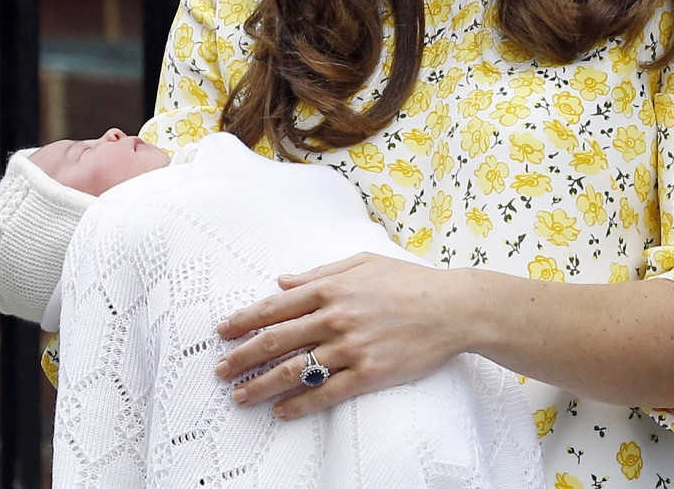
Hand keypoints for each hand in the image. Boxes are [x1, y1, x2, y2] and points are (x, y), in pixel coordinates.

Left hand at [214, 252, 482, 419]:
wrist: (453, 308)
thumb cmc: (410, 281)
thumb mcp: (364, 263)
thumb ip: (320, 271)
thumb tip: (282, 281)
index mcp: (332, 288)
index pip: (276, 306)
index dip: (245, 320)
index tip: (223, 331)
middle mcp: (336, 317)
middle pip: (276, 341)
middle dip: (242, 357)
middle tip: (220, 370)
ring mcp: (351, 347)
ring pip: (294, 371)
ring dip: (261, 385)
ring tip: (240, 396)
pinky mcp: (368, 373)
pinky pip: (325, 393)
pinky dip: (299, 405)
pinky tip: (281, 411)